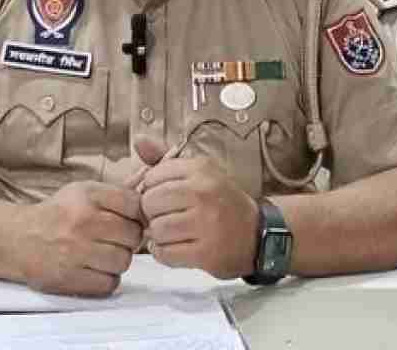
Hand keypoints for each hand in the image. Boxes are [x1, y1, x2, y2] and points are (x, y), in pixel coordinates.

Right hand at [17, 180, 142, 296]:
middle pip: (133, 236)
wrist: (17, 239)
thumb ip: (116, 193)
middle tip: (113, 239)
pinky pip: (109, 283)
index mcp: (88, 195)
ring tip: (101, 254)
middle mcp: (82, 221)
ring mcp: (76, 251)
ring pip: (123, 261)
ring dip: (117, 261)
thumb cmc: (57, 215)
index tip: (129, 219)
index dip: (137, 215)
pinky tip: (93, 269)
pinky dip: (106, 279)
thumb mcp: (83, 192)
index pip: (136, 205)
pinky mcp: (70, 278)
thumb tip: (149, 188)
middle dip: (128, 239)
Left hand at [135, 138, 259, 278]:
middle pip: (150, 203)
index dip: (150, 190)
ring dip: (158, 236)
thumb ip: (165, 160)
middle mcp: (204, 192)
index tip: (163, 198)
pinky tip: (177, 247)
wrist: (257, 234)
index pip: (152, 177)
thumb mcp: (200, 173)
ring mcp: (206, 223)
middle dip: (151, 213)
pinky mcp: (206, 252)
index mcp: (200, 169)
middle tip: (165, 217)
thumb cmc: (221, 202)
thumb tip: (139, 141)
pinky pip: (166, 253)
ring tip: (172, 233)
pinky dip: (165, 254)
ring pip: (156, 230)